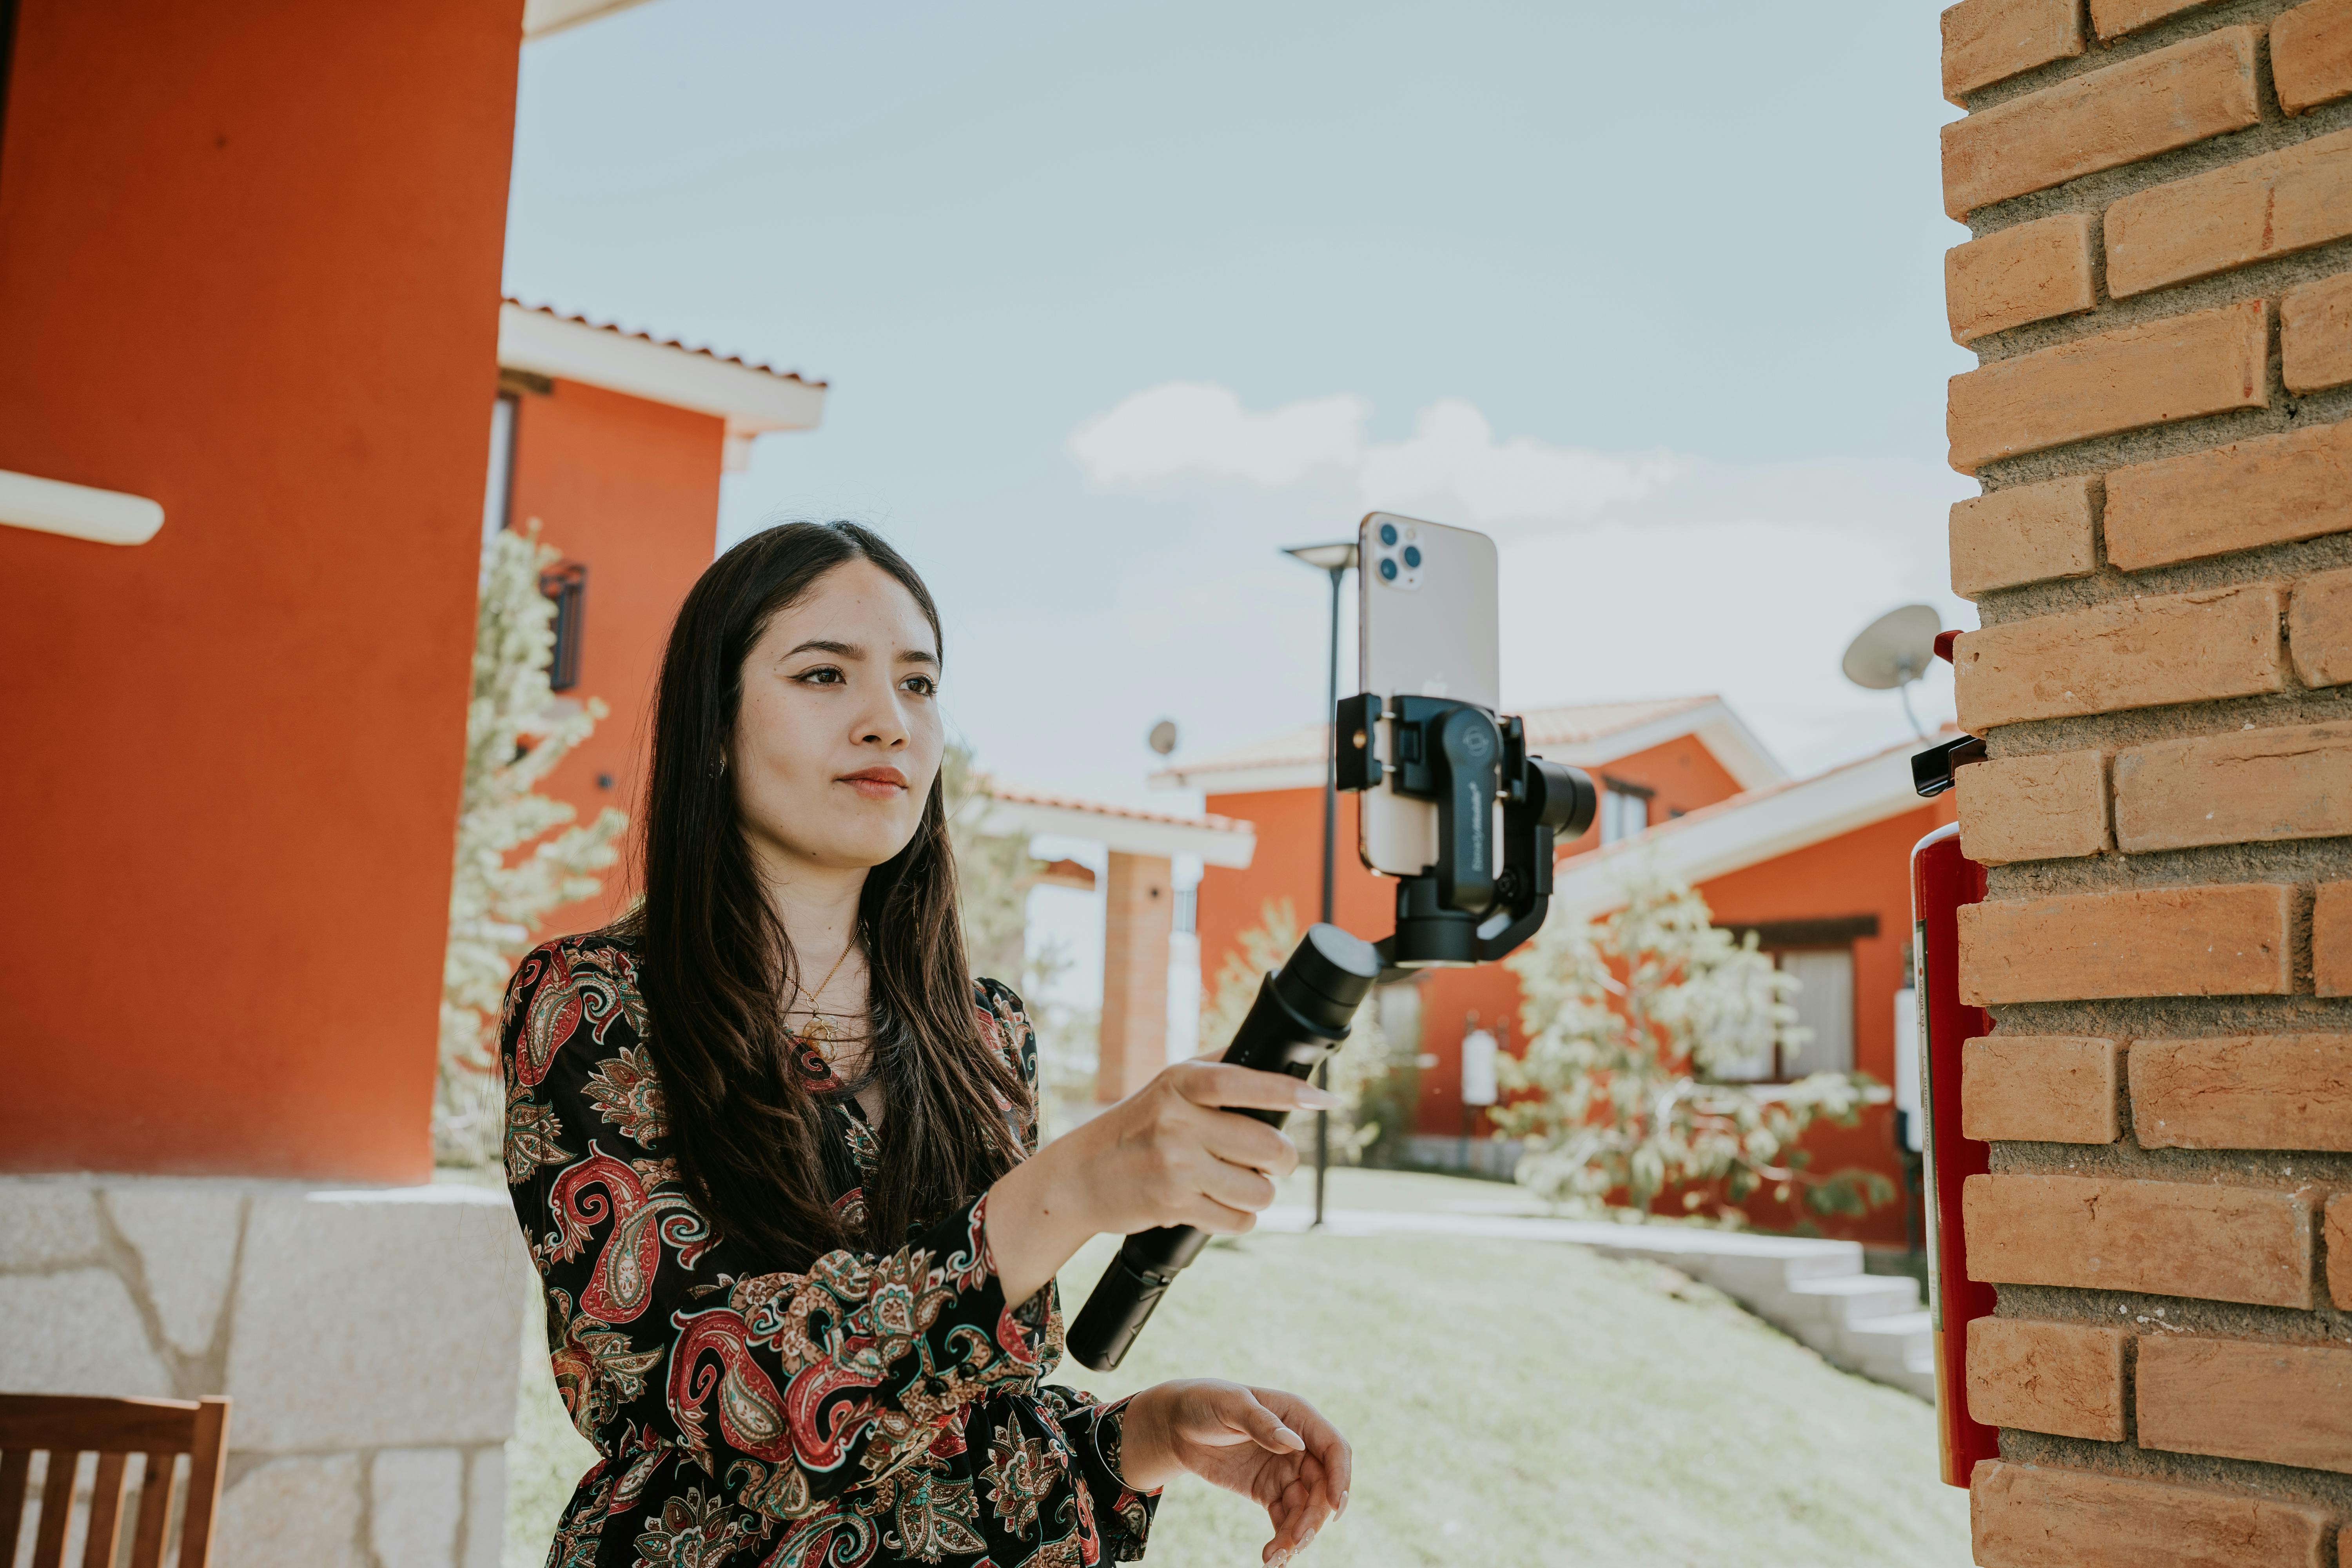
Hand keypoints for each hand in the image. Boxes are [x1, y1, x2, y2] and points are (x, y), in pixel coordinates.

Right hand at [985, 1062, 1332, 1302]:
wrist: (1080, 1176)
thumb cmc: (1134, 1127)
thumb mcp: (1165, 1086)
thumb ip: (1213, 1070)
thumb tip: (1271, 1056)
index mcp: (1179, 1083)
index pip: (1243, 1083)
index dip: (1288, 1092)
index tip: (1323, 1100)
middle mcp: (1177, 1121)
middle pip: (1267, 1147)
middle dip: (1283, 1161)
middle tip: (1275, 1162)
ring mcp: (1175, 1165)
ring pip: (1259, 1190)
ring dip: (1260, 1193)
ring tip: (1240, 1184)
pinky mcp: (1173, 1205)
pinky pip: (1238, 1220)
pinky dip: (1240, 1217)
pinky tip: (1220, 1205)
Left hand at [1118, 1379, 1350, 1563]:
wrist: (1175, 1424)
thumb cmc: (1205, 1401)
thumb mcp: (1230, 1404)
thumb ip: (1262, 1423)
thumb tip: (1295, 1444)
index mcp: (1298, 1417)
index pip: (1334, 1449)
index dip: (1340, 1477)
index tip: (1335, 1507)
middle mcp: (1299, 1446)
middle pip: (1322, 1487)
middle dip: (1314, 1516)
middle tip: (1296, 1541)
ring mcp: (1284, 1471)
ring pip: (1305, 1509)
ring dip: (1297, 1534)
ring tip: (1277, 1557)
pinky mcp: (1267, 1491)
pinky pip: (1284, 1519)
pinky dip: (1282, 1539)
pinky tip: (1271, 1556)